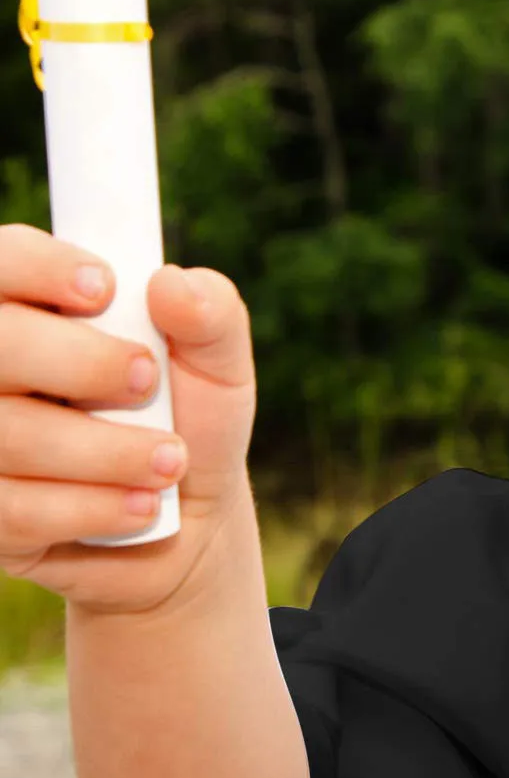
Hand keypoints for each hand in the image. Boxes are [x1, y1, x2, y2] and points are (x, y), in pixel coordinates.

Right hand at [0, 223, 258, 616]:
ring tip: (170, 462)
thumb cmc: (191, 417)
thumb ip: (210, 314)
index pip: (2, 261)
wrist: (189, 516)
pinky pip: (11, 509)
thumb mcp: (218, 362)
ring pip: (8, 435)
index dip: (39, 268)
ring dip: (107, 452)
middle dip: (83, 363)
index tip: (104, 290)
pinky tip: (139, 506)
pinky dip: (93, 508)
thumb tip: (171, 282)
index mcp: (35, 310)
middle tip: (148, 383)